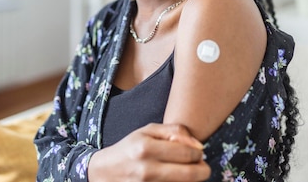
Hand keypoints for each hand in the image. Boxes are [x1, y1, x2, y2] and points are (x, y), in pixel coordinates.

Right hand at [88, 123, 210, 181]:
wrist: (105, 173)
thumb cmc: (129, 149)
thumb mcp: (147, 132)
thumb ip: (175, 131)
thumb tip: (198, 144)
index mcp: (147, 148)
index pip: (188, 153)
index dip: (198, 154)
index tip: (197, 153)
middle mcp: (148, 170)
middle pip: (192, 174)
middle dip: (202, 169)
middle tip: (199, 165)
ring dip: (192, 179)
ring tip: (185, 171)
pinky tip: (174, 178)